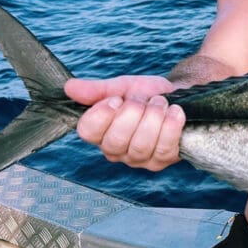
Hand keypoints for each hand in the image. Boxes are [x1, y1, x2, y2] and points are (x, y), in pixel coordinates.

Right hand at [65, 75, 183, 170]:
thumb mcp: (121, 87)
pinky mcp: (161, 160)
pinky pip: (163, 148)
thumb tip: (69, 87)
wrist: (177, 95)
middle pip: (116, 140)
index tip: (117, 98)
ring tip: (161, 103)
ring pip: (140, 146)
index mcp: (100, 131)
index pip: (87, 131)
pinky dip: (171, 126)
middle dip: (134, 113)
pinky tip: (174, 112)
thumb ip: (96, 90)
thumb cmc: (145, 94)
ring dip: (154, 117)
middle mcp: (115, 150)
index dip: (103, 113)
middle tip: (143, 99)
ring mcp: (138, 159)